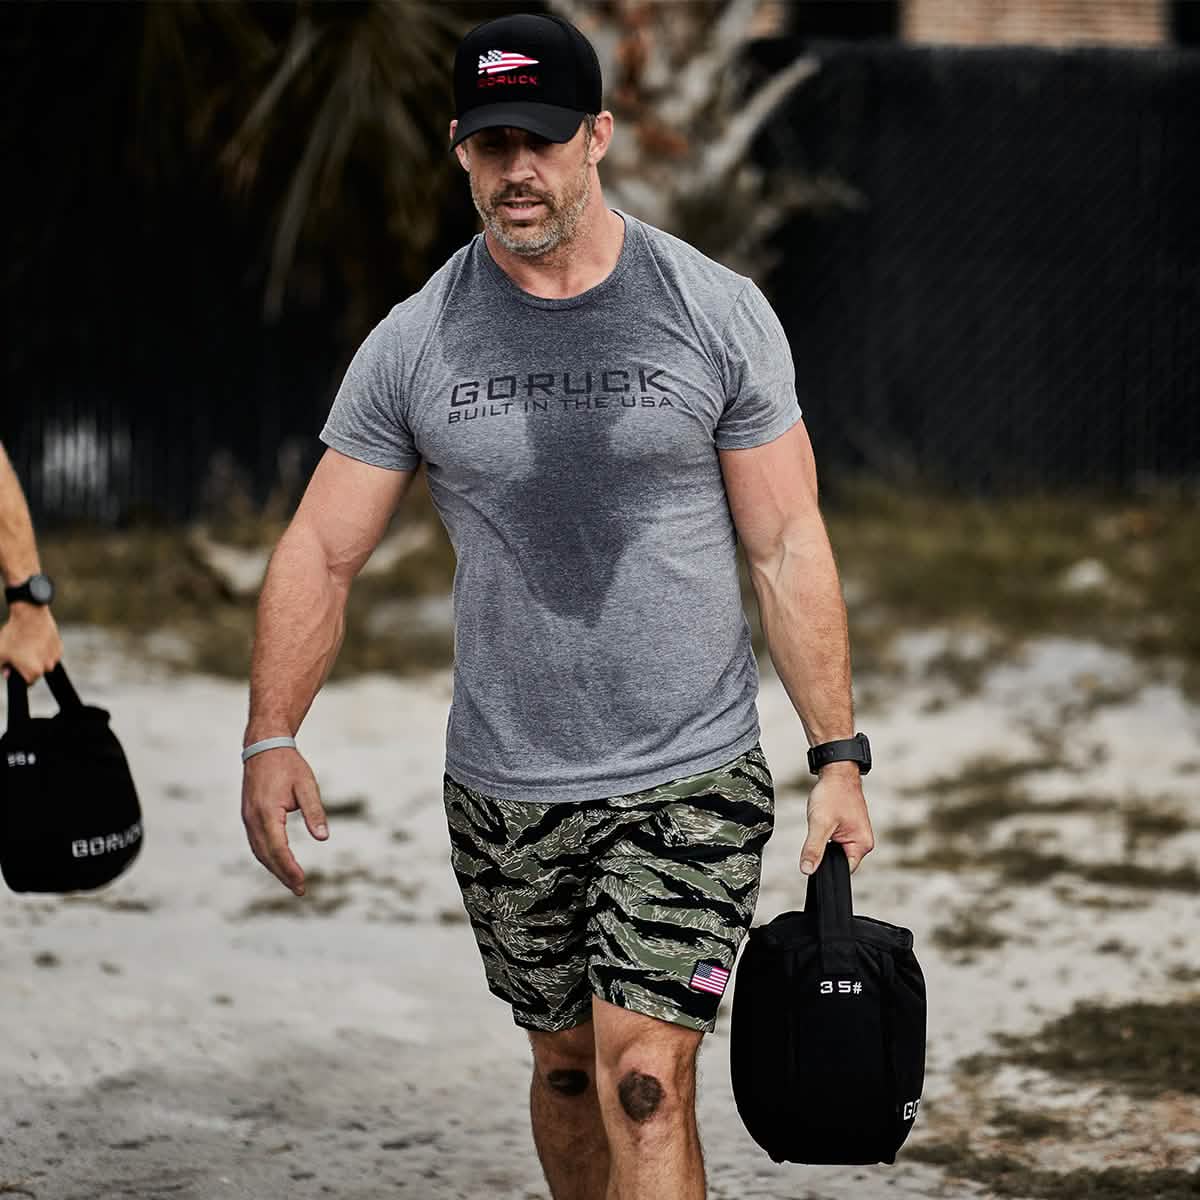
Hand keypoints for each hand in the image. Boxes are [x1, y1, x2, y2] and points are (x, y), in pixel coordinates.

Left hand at [0, 605, 63, 683]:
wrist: (30, 615)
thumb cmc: (14, 635)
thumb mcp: (0, 652)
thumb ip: (2, 668)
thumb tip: (7, 674)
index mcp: (33, 672)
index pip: (27, 682)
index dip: (19, 674)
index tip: (14, 665)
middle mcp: (47, 667)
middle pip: (37, 672)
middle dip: (29, 666)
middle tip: (19, 652)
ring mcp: (54, 657)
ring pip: (44, 663)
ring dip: (37, 658)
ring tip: (28, 644)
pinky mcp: (59, 647)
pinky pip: (51, 654)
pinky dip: (44, 650)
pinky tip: (36, 639)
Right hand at [241, 747, 328, 895]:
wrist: (264, 746)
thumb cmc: (289, 765)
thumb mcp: (307, 785)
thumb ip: (314, 812)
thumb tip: (323, 837)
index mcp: (267, 813)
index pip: (278, 849)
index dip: (290, 869)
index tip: (302, 884)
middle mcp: (253, 819)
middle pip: (267, 855)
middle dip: (283, 874)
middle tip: (300, 890)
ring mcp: (247, 818)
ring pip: (259, 851)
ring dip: (274, 868)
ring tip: (291, 882)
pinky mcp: (248, 816)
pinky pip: (256, 843)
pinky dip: (267, 856)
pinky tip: (278, 863)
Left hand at [798, 762, 873, 875]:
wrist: (837, 772)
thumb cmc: (833, 793)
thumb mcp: (820, 823)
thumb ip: (813, 849)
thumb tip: (807, 870)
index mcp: (862, 845)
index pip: (842, 870)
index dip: (826, 866)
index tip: (815, 854)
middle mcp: (863, 841)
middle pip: (838, 860)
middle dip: (824, 851)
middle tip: (819, 832)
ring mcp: (857, 834)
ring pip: (834, 849)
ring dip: (824, 840)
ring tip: (823, 823)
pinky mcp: (850, 828)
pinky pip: (835, 839)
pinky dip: (826, 833)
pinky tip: (824, 822)